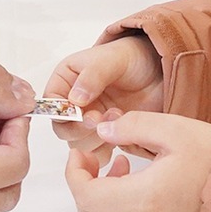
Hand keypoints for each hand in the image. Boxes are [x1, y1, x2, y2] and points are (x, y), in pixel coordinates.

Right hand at [42, 36, 161, 153]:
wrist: (159, 72)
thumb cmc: (133, 58)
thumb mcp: (112, 59)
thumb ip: (93, 76)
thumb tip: (74, 99)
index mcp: (66, 81)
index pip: (51, 105)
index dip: (63, 114)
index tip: (83, 114)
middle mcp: (73, 103)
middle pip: (62, 129)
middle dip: (81, 128)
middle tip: (101, 117)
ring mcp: (89, 121)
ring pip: (78, 144)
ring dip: (98, 137)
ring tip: (118, 116)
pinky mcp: (105, 134)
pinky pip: (97, 153)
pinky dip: (108, 149)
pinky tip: (122, 133)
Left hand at [65, 111, 210, 211]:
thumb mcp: (176, 129)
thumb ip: (134, 126)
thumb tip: (102, 131)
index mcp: (144, 198)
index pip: (86, 196)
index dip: (74, 173)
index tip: (81, 151)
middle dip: (83, 186)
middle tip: (95, 158)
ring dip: (102, 195)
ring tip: (122, 163)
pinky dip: (121, 205)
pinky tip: (140, 178)